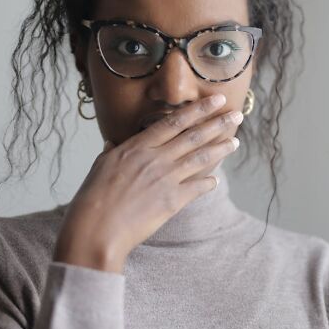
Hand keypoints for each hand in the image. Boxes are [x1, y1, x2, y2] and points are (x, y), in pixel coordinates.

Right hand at [52, 94, 242, 272]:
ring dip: (220, 149)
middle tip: (236, 114)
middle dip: (217, 123)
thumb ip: (111, 152)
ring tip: (235, 141)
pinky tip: (216, 180)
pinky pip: (197, 188)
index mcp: (137, 146)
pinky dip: (208, 183)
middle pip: (193, 136)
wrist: (97, 229)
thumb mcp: (99, 167)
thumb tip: (112, 143)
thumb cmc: (93, 199)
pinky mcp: (172, 201)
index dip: (197, 109)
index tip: (215, 100)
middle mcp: (155, 158)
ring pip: (200, 158)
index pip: (174, 122)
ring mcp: (166, 178)